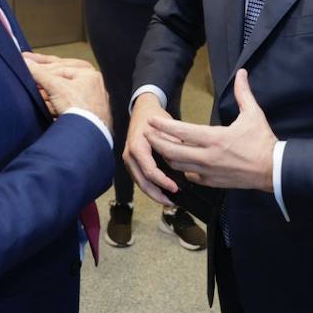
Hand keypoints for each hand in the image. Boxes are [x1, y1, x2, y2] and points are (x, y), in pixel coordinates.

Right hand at [24, 53, 109, 119]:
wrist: (89, 134)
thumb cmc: (79, 108)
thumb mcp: (56, 86)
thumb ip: (39, 73)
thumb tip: (26, 62)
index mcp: (89, 74)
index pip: (60, 66)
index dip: (40, 64)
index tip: (26, 61)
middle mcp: (92, 86)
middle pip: (63, 77)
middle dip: (44, 75)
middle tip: (30, 67)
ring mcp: (89, 102)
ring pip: (64, 92)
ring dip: (47, 90)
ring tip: (33, 87)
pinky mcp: (85, 116)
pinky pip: (66, 105)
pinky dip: (54, 103)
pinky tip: (45, 104)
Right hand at [124, 91, 180, 205]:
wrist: (142, 109)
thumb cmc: (156, 117)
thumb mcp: (167, 128)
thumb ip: (172, 145)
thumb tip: (183, 163)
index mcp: (138, 147)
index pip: (149, 171)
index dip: (162, 182)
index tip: (175, 188)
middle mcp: (130, 155)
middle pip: (142, 182)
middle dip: (157, 194)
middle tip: (172, 202)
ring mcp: (129, 160)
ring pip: (139, 183)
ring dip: (153, 193)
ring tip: (169, 201)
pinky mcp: (132, 162)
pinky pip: (139, 178)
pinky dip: (150, 187)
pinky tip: (162, 191)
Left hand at [147, 69, 276, 191]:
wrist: (272, 170)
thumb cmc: (263, 141)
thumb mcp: (253, 114)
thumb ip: (243, 93)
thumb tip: (242, 73)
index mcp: (215, 138)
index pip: (181, 132)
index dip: (163, 126)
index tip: (151, 120)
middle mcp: (208, 156)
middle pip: (172, 151)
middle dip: (156, 142)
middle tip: (147, 134)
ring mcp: (209, 172)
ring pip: (178, 166)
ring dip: (167, 156)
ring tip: (160, 146)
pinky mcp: (212, 182)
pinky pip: (190, 177)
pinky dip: (183, 169)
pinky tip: (181, 162)